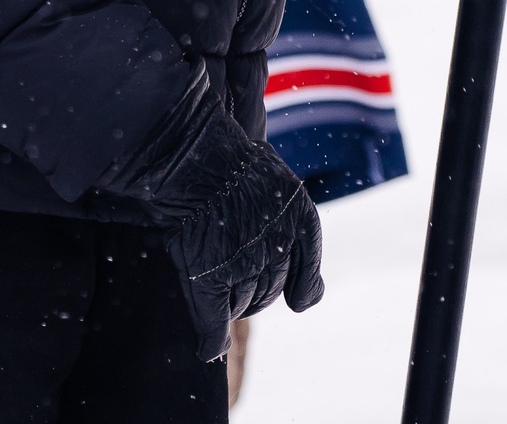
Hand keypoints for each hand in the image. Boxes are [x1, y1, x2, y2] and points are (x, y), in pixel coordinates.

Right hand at [93, 79, 322, 361]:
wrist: (198, 155)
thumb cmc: (235, 164)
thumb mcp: (279, 184)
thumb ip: (290, 220)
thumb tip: (305, 279)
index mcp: (301, 222)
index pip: (308, 279)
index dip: (303, 292)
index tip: (299, 301)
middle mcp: (279, 248)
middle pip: (271, 294)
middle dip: (258, 294)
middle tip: (238, 281)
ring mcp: (245, 266)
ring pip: (243, 306)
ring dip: (232, 304)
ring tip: (214, 281)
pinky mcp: (210, 279)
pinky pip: (214, 322)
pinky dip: (212, 340)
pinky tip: (210, 350)